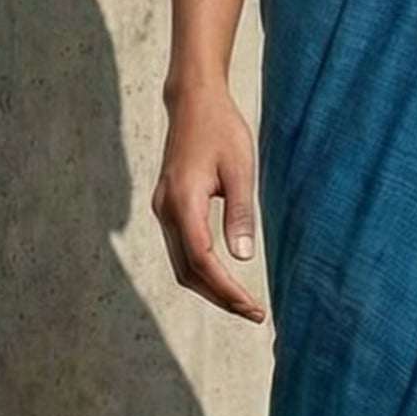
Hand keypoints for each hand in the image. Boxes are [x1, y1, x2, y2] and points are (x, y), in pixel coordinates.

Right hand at [152, 82, 267, 320]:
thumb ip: (240, 213)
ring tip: (242, 302)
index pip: (202, 260)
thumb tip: (242, 258)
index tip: (252, 306)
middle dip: (219, 297)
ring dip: (210, 288)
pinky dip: (202, 270)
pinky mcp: (167, 207)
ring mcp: (163, 210)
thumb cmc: (221, 130)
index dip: (226, 289)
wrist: (193, 102)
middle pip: (187, 272)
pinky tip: (225, 277)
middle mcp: (166, 210)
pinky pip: (181, 250)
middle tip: (253, 313)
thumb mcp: (241, 169)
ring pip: (182, 264)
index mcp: (183, 202)